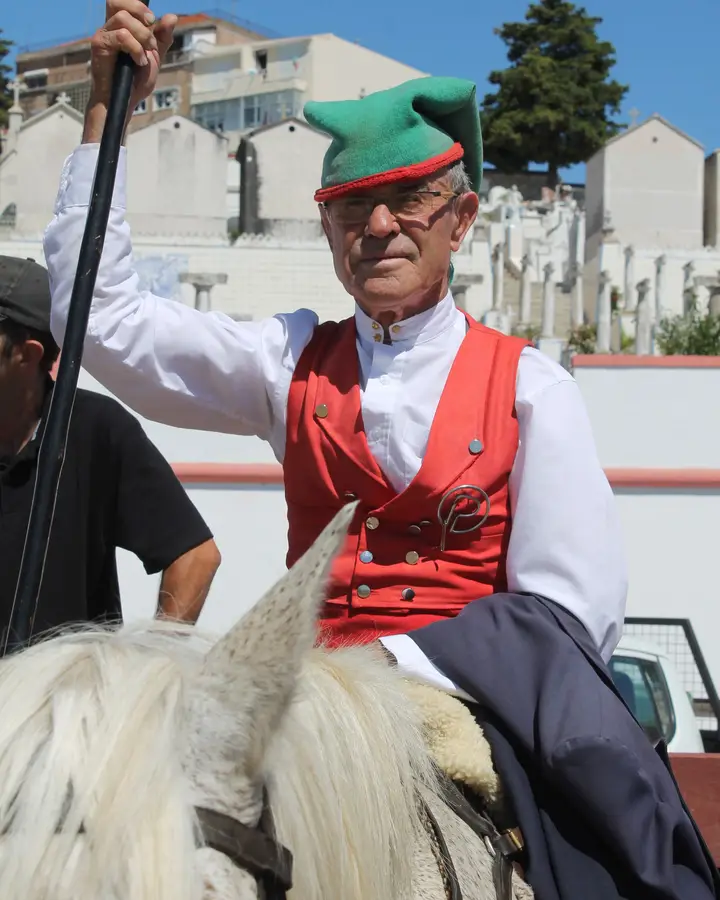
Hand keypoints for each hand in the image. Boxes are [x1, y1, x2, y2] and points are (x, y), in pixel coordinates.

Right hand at [84, 0, 176, 142]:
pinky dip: (135, 48)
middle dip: (140, 15)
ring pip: (122, 19)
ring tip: (145, 54)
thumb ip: (162, 37)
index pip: (122, 1)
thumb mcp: (155, 56)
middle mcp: (109, 27)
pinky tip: (139, 61)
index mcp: (120, 26)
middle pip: (118, 2)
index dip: (137, 5)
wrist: (127, 100)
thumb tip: (171, 16)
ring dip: (141, 36)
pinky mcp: (99, 46)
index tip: (152, 20)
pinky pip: (120, 36)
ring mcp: (103, 35)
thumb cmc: (136, 81)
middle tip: (150, 34)